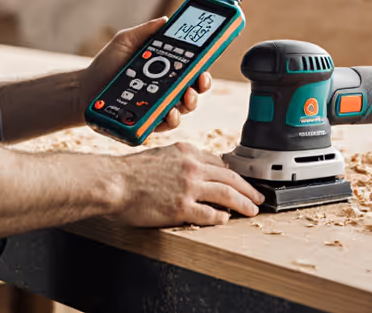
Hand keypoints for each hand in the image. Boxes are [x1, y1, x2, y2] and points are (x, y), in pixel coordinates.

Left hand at [79, 18, 212, 131]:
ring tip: (186, 96)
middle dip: (201, 85)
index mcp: (164, 69)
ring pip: (184, 108)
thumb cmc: (106, 65)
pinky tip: (171, 112)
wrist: (84, 88)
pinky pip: (165, 124)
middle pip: (194, 89)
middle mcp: (166, 89)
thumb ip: (145, 30)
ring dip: (190, 102)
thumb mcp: (125, 41)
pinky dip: (171, 119)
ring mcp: (158, 107)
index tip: (206, 62)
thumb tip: (165, 19)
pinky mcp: (148, 122)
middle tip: (199, 79)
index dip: (202, 66)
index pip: (190, 68)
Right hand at [113, 142, 263, 226]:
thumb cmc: (130, 172)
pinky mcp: (182, 207)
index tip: (239, 182)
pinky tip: (225, 220)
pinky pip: (211, 214)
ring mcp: (189, 187)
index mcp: (186, 152)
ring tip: (252, 210)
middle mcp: (192, 167)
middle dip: (248, 188)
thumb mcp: (160, 156)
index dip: (233, 174)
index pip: (218, 162)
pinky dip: (221, 218)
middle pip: (230, 177)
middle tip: (258, 196)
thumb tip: (193, 172)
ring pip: (227, 195)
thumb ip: (180, 162)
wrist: (114, 182)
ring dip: (243, 203)